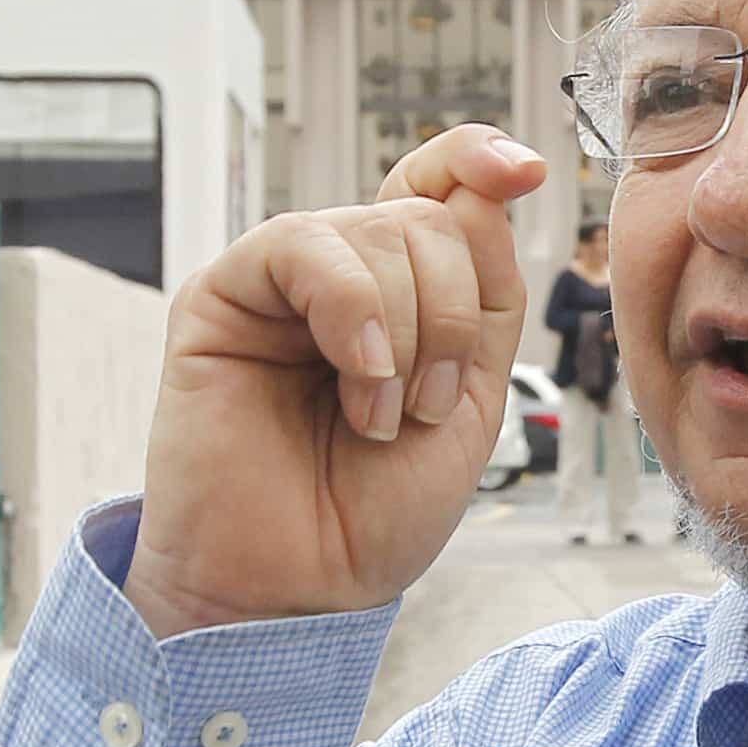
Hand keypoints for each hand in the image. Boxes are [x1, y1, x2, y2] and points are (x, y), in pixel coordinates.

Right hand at [125, 123, 545, 637]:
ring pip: (380, 230)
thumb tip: (488, 187)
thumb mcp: (469, 396)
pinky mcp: (221, 294)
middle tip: (423, 407)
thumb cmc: (372, 512)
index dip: (478, 160)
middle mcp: (342, 276)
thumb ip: (484, 293)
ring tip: (380, 418)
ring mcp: (281, 282)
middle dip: (452, 316)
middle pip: (429, 218)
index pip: (439, 186)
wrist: (298, 586)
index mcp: (403, 293)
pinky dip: (354, 314)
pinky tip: (356, 384)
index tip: (526, 173)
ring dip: (408, 333)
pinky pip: (304, 246)